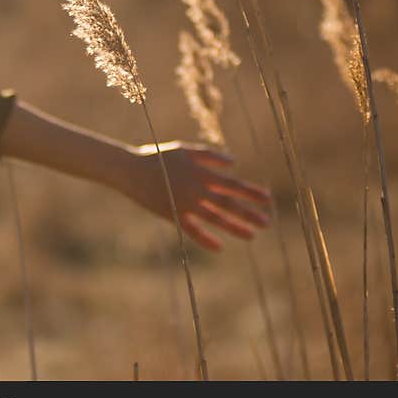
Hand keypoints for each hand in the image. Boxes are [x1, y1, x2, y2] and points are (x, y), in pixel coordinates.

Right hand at [123, 141, 271, 250]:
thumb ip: (210, 156)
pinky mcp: (172, 215)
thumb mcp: (185, 150)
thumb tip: (233, 163)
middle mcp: (195, 189)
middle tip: (267, 222)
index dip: (250, 192)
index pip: (231, 184)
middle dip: (248, 213)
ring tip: (252, 236)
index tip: (267, 198)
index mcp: (200, 172)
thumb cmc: (159, 157)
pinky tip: (219, 247)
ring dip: (234, 227)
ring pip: (214, 218)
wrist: (130, 170)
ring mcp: (184, 204)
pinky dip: (205, 239)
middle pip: (227, 203)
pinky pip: (191, 230)